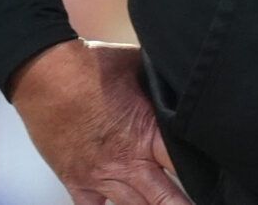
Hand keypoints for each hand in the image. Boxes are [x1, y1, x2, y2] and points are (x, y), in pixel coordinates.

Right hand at [6, 38, 188, 204]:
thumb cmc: (90, 65)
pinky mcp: (77, 181)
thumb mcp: (136, 66)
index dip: (203, 177)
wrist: (44, 73)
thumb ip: (159, 82)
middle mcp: (127, 161)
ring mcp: (101, 176)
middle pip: (166, 199)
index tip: (214, 184)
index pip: (185, 166)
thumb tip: (179, 75)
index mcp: (147, 132)